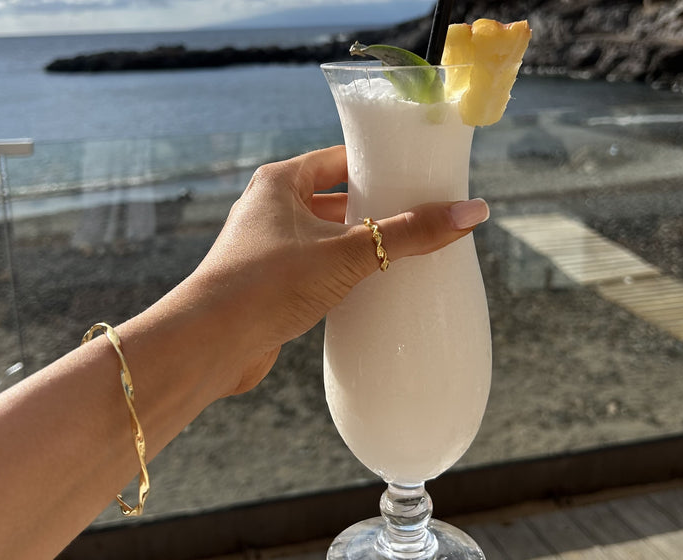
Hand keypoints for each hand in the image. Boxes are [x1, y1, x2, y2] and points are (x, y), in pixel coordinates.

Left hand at [183, 145, 489, 394]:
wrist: (210, 344)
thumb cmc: (268, 283)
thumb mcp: (347, 252)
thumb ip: (408, 233)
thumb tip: (472, 212)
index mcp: (280, 183)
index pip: (339, 158)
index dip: (379, 163)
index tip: (418, 173)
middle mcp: (270, 209)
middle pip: (336, 198)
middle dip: (376, 207)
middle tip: (422, 215)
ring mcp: (269, 248)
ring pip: (327, 236)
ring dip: (362, 243)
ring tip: (408, 249)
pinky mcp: (272, 284)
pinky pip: (318, 268)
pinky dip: (345, 272)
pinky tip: (374, 285)